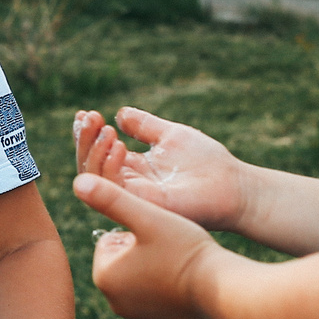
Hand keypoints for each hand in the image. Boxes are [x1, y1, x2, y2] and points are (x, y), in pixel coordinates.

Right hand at [72, 106, 251, 231]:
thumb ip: (144, 126)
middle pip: (90, 167)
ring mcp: (135, 197)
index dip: (86, 135)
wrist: (235, 186)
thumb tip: (120, 113)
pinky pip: (115, 190)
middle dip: (84, 141)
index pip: (98, 154)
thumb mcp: (170, 135)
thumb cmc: (208, 162)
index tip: (85, 113)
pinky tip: (118, 145)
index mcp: (133, 169)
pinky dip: (109, 167)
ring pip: (95, 180)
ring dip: (93, 152)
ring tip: (106, 130)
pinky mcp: (145, 205)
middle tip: (89, 118)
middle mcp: (129, 185)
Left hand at [77, 171, 219, 318]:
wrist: (222, 290)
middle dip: (144, 249)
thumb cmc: (184, 249)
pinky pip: (162, 295)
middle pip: (126, 259)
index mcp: (104, 276)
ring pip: (144, 276)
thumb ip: (111, 198)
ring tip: (181, 261)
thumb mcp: (146, 217)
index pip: (111, 239)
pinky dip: (172, 285)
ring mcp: (140, 317)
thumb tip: (77, 180)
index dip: (137, 229)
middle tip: (171, 247)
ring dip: (158, 265)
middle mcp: (116, 302)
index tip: (158, 235)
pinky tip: (190, 278)